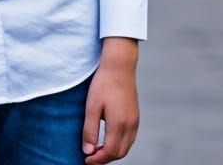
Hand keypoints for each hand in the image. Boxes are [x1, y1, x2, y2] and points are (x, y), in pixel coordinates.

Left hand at [83, 38, 139, 162]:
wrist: (119, 66)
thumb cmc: (102, 84)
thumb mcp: (92, 106)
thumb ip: (90, 130)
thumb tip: (88, 151)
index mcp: (119, 124)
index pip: (110, 152)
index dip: (98, 159)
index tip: (86, 160)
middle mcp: (130, 126)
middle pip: (120, 153)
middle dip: (105, 158)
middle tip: (90, 157)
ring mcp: (135, 121)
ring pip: (126, 147)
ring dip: (113, 152)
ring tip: (97, 150)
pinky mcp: (136, 116)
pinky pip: (130, 138)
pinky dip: (120, 144)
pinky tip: (108, 139)